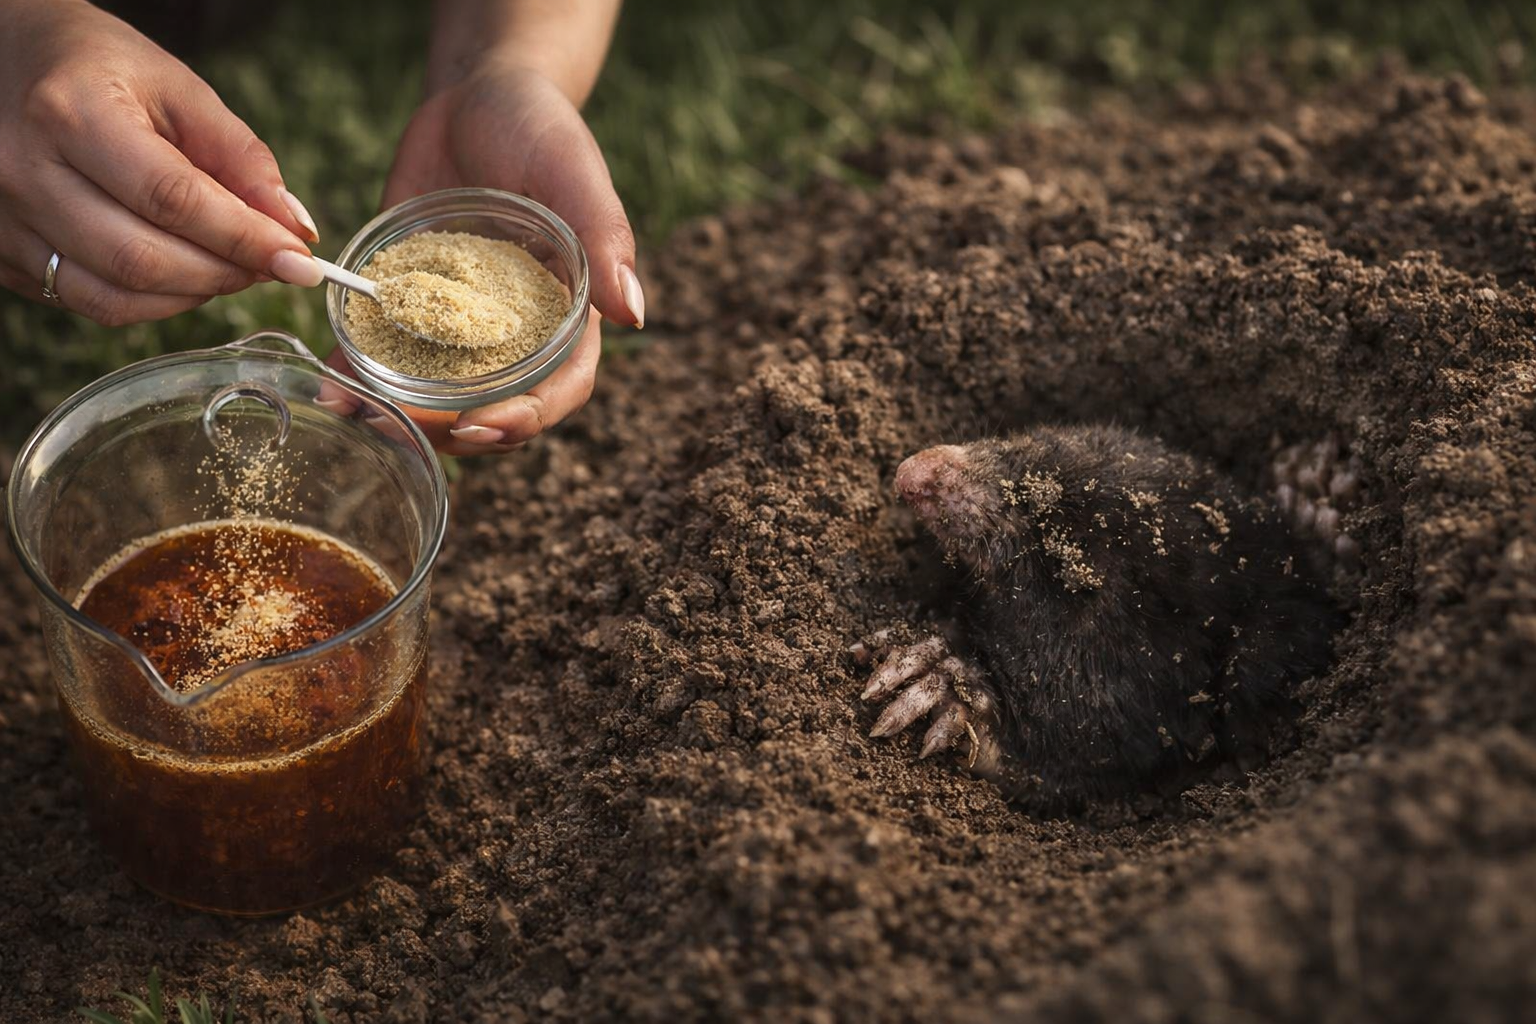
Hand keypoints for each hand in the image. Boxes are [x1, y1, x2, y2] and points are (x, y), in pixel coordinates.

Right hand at [0, 0, 318, 325]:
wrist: (7, 59)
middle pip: (143, 259)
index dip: (245, 239)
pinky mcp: (2, 253)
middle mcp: (24, 172)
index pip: (174, 200)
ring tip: (227, 264)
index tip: (300, 262)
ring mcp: (6, 220)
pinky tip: (180, 272)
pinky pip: (91, 302)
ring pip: (116, 296)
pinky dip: (152, 301)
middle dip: (225, 273)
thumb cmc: (97, 68)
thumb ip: (241, 158)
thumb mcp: (177, 89)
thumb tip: (294, 230)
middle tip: (268, 264)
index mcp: (71, 114)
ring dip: (193, 294)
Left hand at [372, 59, 638, 455]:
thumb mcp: (576, 176)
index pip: (559, 389)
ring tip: (358, 415)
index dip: (526, 418)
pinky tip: (327, 377)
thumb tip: (635, 314)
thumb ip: (606, 240)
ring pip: (439, 391)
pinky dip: (357, 368)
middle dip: (454, 430)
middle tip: (405, 425)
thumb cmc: (542, 129)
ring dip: (402, 414)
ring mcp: (459, 322)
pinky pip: (386, 347)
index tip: (480, 425)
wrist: (477, 94)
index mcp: (567, 316)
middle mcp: (515, 332)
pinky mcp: (409, 299)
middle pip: (496, 405)